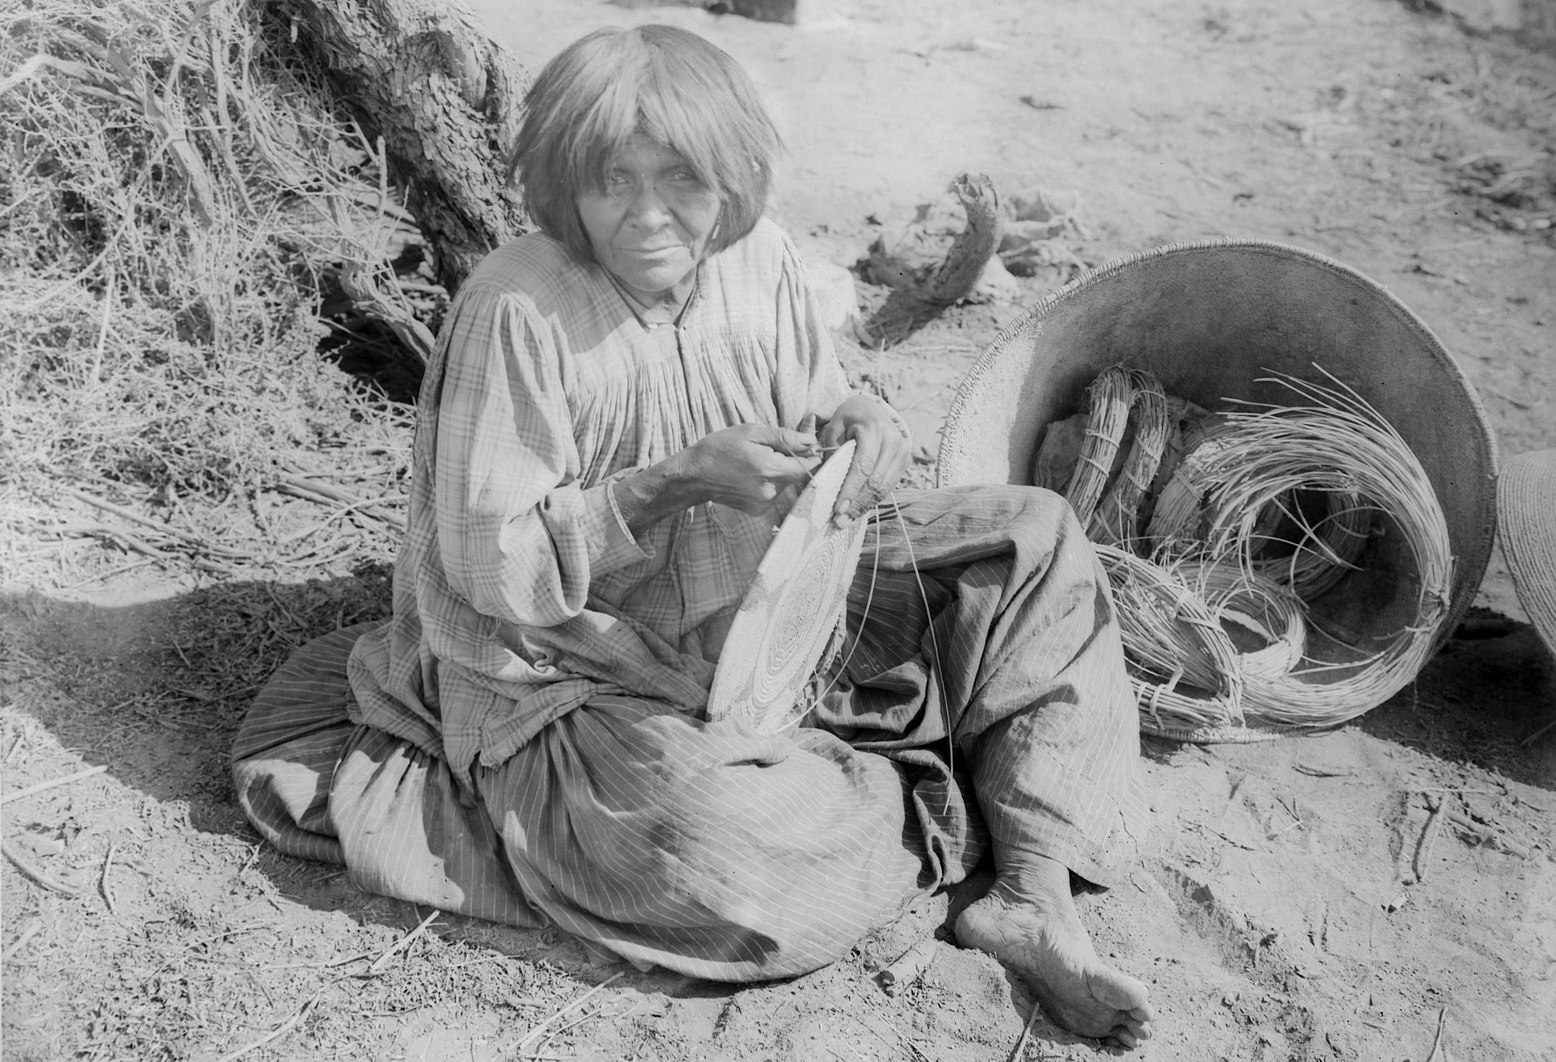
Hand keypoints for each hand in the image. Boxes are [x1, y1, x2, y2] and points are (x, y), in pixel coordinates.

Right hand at [675, 423, 820, 515]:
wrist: (694, 475)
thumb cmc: (720, 448)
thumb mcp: (752, 433)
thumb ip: (785, 437)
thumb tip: (811, 440)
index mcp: (770, 469)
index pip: (808, 464)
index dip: (810, 451)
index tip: (803, 441)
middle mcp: (770, 490)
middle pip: (797, 474)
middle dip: (791, 458)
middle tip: (771, 446)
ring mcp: (764, 503)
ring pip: (786, 483)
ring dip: (779, 470)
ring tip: (756, 460)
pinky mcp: (758, 510)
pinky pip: (774, 492)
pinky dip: (769, 482)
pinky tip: (751, 474)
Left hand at [817, 393, 911, 526]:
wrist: (871, 408)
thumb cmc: (847, 419)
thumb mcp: (833, 429)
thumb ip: (829, 453)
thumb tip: (822, 485)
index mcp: (873, 429)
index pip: (862, 467)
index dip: (850, 491)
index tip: (837, 510)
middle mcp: (893, 440)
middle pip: (875, 481)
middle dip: (856, 504)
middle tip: (839, 522)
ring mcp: (903, 451)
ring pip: (884, 488)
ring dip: (864, 507)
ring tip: (846, 520)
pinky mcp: (905, 460)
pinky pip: (889, 486)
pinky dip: (872, 500)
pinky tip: (857, 509)